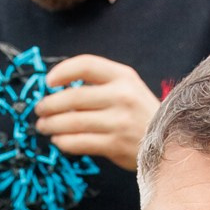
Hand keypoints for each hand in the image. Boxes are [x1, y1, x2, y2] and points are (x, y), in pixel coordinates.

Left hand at [35, 55, 159, 170]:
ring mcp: (119, 121)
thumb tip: (59, 90)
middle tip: (39, 110)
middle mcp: (121, 96)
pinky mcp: (115, 144)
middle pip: (74, 97)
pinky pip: (80, 142)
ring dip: (52, 125)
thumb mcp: (127, 88)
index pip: (86, 65)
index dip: (62, 72)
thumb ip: (99, 84)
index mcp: (123, 76)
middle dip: (49, 104)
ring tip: (43, 126)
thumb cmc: (139, 114)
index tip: (48, 82)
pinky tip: (58, 141)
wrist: (169, 141)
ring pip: (73, 122)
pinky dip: (64, 142)